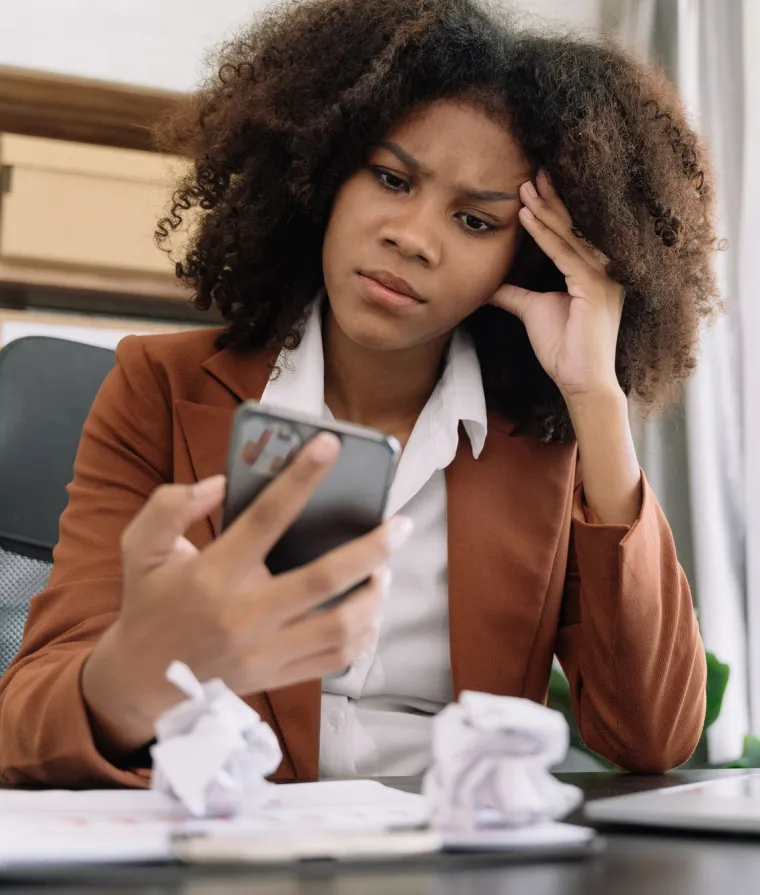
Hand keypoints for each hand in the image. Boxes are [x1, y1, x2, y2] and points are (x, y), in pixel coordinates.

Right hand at [83, 433, 411, 753]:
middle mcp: (242, 615)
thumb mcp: (140, 548)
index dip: (301, 477)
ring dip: (374, 595)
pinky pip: (336, 659)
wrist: (142, 681)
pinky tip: (370, 608)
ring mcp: (263, 652)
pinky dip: (364, 633)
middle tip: (400, 524)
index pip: (265, 518)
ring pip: (340, 626)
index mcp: (212, 575)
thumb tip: (220, 483)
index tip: (331, 445)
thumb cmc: (149, 603)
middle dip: (372, 548)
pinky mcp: (277, 677)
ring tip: (385, 567)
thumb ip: (170, 506)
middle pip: (323, 579)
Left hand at [490, 170, 624, 402]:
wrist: (580, 381)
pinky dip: (544, 234)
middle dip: (550, 198)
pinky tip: (526, 218)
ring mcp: (602, 276)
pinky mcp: (594, 287)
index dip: (552, 209)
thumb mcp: (532, 311)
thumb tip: (490, 284)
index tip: (532, 186)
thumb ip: (514, 294)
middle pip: (573, 226)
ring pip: (568, 235)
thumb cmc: (564, 349)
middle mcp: (602, 269)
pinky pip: (564, 253)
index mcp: (593, 271)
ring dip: (544, 210)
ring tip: (524, 187)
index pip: (570, 233)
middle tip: (532, 171)